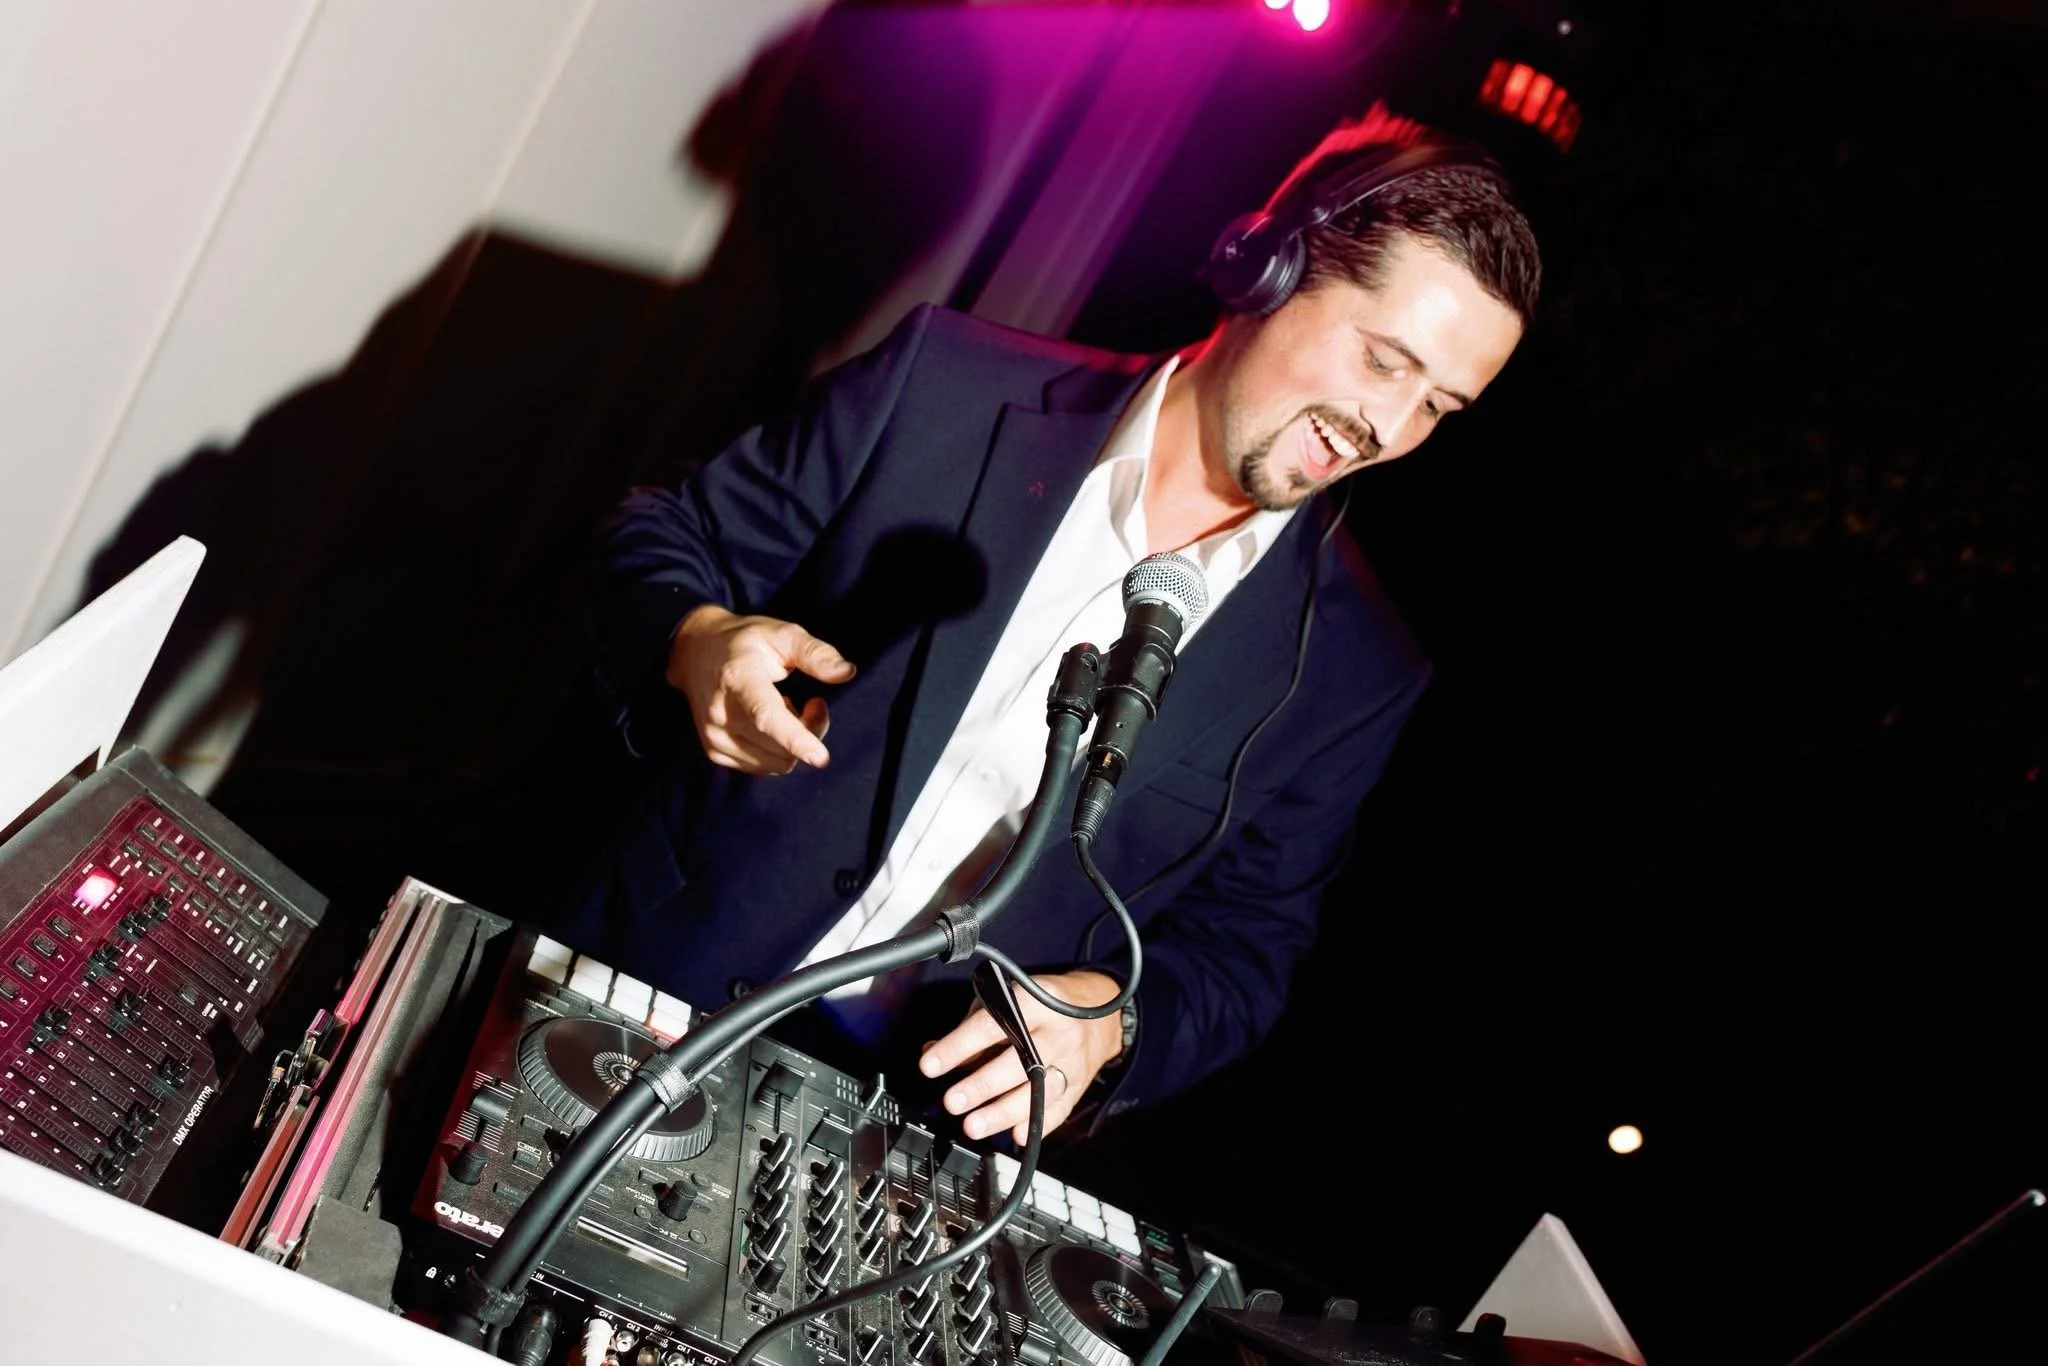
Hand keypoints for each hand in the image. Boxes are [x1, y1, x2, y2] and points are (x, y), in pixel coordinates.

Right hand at [666, 605, 854, 773]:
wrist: (695, 652)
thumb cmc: (746, 642)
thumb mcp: (782, 633)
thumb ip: (815, 653)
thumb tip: (848, 672)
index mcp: (738, 677)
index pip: (766, 715)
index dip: (795, 737)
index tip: (820, 757)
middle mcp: (720, 711)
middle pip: (780, 745)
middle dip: (810, 730)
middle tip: (814, 703)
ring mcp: (714, 735)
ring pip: (776, 763)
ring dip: (793, 743)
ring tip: (787, 708)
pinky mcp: (714, 751)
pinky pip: (763, 767)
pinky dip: (776, 751)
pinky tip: (769, 723)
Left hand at [918, 970, 1125, 1143]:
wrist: (1098, 1012)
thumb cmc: (1042, 1004)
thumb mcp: (1008, 999)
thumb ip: (971, 1026)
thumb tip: (932, 1052)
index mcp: (1036, 1002)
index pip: (991, 1025)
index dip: (958, 1047)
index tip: (930, 1065)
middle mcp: (1058, 1031)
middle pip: (1018, 1063)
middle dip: (981, 1086)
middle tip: (952, 1101)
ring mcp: (1072, 1061)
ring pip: (1039, 1092)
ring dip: (1003, 1113)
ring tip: (973, 1125)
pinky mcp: (1079, 1085)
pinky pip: (1059, 1111)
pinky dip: (1036, 1126)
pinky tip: (1015, 1135)